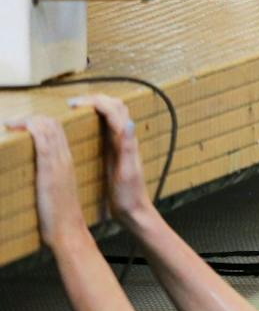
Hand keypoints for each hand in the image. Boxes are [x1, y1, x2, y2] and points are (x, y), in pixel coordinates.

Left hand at [6, 115, 89, 251]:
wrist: (69, 230)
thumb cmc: (60, 217)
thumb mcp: (54, 193)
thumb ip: (47, 181)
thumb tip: (33, 179)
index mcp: (67, 163)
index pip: (58, 131)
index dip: (40, 121)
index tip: (22, 126)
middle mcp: (65, 159)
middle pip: (54, 124)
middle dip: (32, 117)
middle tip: (13, 123)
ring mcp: (59, 162)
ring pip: (48, 126)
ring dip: (27, 119)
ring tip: (11, 124)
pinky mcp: (50, 168)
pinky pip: (43, 138)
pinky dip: (29, 126)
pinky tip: (15, 127)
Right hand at [68, 95, 154, 227]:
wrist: (135, 211)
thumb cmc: (129, 195)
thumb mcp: (127, 171)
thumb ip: (128, 147)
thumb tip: (130, 122)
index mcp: (126, 141)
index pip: (113, 110)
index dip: (94, 101)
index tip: (72, 104)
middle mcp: (126, 139)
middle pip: (115, 106)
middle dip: (95, 99)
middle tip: (72, 103)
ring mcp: (122, 145)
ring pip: (113, 115)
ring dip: (97, 106)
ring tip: (77, 108)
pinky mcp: (116, 152)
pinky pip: (108, 128)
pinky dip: (98, 119)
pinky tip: (85, 125)